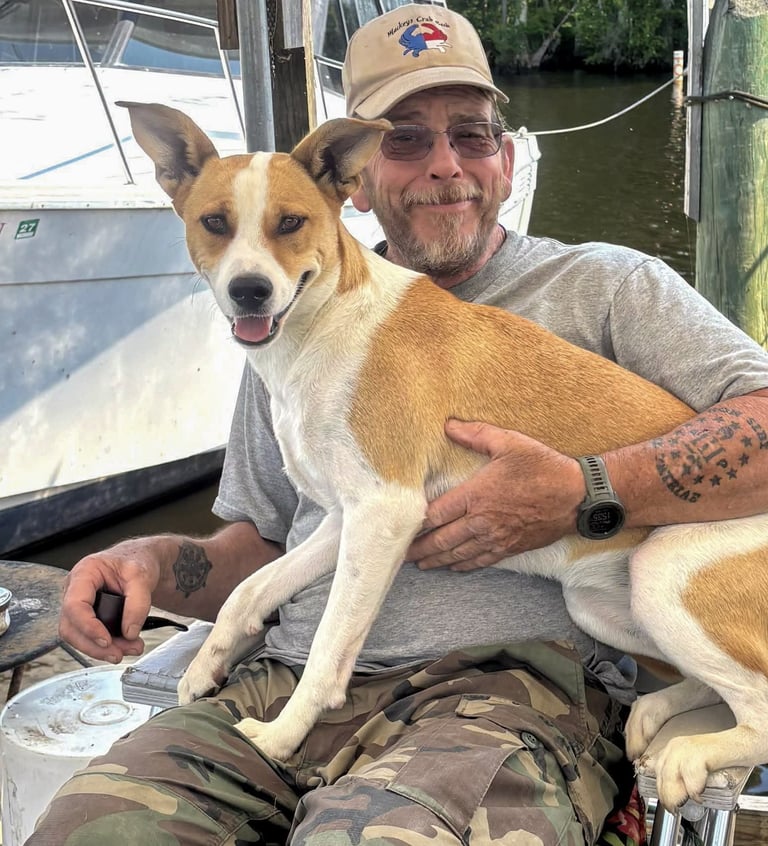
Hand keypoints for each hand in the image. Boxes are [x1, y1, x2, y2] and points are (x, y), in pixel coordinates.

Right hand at [59, 538, 160, 661]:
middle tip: (119, 654)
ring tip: (130, 649)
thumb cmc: (138, 560)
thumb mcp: (142, 576)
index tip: (106, 640)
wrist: (143, 561)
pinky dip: (107, 645)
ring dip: (101, 649)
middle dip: (94, 645)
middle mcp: (76, 589)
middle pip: (71, 626)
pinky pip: (89, 636)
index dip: (87, 627)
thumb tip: (129, 632)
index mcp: (84, 573)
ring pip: (79, 636)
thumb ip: (138, 603)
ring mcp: (80, 604)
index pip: (74, 605)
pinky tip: (126, 645)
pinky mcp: (88, 616)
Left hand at [407, 420, 584, 569]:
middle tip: (402, 554)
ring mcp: (496, 538)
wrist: (577, 497)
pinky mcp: (510, 548)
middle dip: (420, 549)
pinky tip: (453, 566)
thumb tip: (449, 425)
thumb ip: (475, 434)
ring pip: (458, 554)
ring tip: (421, 564)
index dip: (416, 524)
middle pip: (442, 539)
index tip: (402, 528)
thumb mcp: (508, 443)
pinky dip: (463, 565)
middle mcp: (482, 521)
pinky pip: (480, 561)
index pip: (436, 514)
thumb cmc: (542, 468)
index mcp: (476, 495)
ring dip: (437, 560)